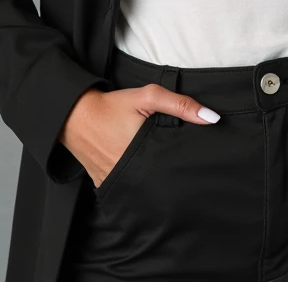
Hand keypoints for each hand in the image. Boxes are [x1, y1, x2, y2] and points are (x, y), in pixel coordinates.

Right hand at [59, 84, 220, 187]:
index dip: (187, 169)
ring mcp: (115, 182)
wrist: (75, 114)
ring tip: (170, 179)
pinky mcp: (105, 184)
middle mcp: (129, 174)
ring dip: (155, 184)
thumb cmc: (113, 106)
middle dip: (174, 179)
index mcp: (143, 155)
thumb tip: (212, 118)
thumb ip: (180, 105)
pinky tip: (145, 179)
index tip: (200, 166)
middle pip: (161, 183)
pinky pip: (126, 189)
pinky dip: (136, 185)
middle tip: (188, 174)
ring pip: (144, 189)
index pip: (174, 170)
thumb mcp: (148, 97)